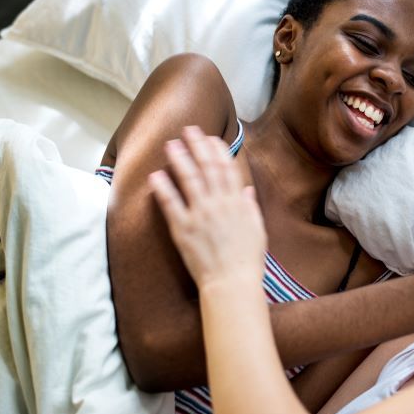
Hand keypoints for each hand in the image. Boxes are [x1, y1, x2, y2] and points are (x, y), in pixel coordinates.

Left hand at [149, 126, 265, 288]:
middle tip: (188, 130)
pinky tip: (155, 175)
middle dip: (197, 146)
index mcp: (237, 203)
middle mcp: (219, 204)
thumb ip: (250, 207)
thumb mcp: (257, 230)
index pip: (227, 168)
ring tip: (171, 145)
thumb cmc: (247, 260)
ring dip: (179, 159)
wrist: (232, 283)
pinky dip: (163, 188)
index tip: (211, 138)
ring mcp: (200, 215)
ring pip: (189, 179)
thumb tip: (245, 190)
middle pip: (207, 167)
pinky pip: (171, 204)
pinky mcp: (183, 229)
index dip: (218, 150)